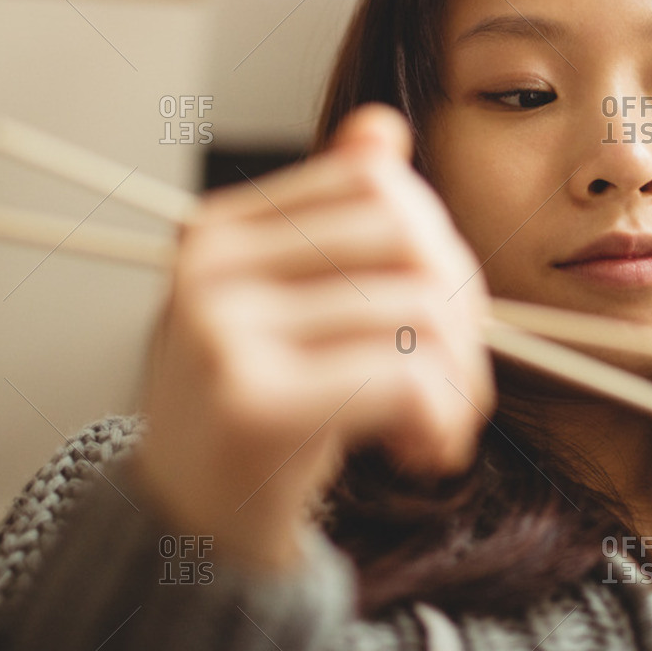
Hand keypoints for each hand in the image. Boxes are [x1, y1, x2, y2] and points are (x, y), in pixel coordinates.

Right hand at [132, 103, 494, 571]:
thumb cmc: (252, 408)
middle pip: (408, 239)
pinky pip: (404, 377)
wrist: (187, 524)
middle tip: (458, 381)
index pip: (376, 184)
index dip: (440, 246)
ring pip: (418, 311)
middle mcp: (211, 268)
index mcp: (220, 231)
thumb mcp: (286, 305)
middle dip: (464, 315)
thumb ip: (334, 218)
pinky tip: (425, 452)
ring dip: (461, 382)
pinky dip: (443, 419)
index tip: (441, 318)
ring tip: (442, 427)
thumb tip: (383, 127)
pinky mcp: (255, 404)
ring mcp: (224, 332)